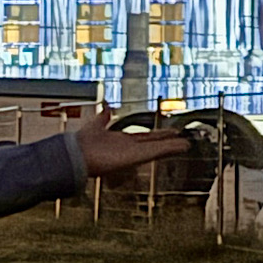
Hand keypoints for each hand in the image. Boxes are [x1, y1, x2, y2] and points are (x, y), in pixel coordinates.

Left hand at [72, 105, 188, 177]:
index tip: (169, 133)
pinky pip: (156, 151)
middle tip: (182, 140)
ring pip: (158, 148)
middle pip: (153, 143)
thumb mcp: (95, 125)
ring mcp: (134, 153)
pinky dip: (170, 149)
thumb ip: (103, 117)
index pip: (144, 138)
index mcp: (121, 140)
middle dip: (167, 141)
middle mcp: (130, 147)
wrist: (75, 154)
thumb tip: (106, 106)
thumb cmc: (82, 143)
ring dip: (172, 146)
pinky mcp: (137, 156)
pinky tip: (181, 146)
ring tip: (186, 145)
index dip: (157, 136)